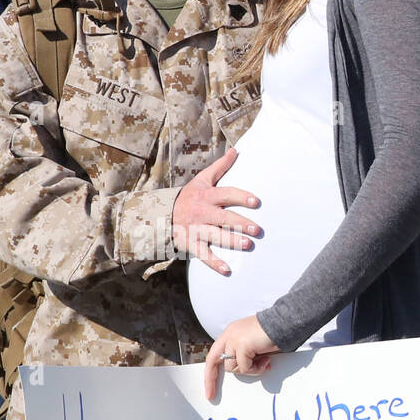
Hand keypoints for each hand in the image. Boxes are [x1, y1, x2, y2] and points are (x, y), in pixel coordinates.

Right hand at [172, 148, 261, 274]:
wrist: (162, 215)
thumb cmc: (189, 196)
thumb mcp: (202, 180)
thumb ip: (220, 167)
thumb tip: (236, 150)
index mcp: (207, 196)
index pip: (226, 194)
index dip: (241, 197)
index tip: (256, 202)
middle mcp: (202, 212)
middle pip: (223, 217)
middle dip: (240, 223)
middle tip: (256, 229)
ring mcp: (196, 229)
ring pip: (215, 236)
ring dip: (231, 240)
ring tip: (247, 245)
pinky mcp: (190, 244)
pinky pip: (203, 254)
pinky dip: (214, 263)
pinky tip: (227, 270)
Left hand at [204, 315, 278, 400]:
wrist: (284, 323)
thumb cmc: (273, 333)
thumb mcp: (252, 344)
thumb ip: (243, 354)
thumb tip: (242, 369)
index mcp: (231, 333)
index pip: (214, 354)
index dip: (210, 371)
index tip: (209, 387)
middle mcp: (229, 335)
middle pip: (213, 361)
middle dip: (211, 380)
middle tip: (211, 395)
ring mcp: (234, 339)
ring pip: (232, 367)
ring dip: (249, 370)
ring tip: (263, 363)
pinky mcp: (242, 345)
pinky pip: (244, 368)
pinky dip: (256, 369)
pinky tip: (266, 361)